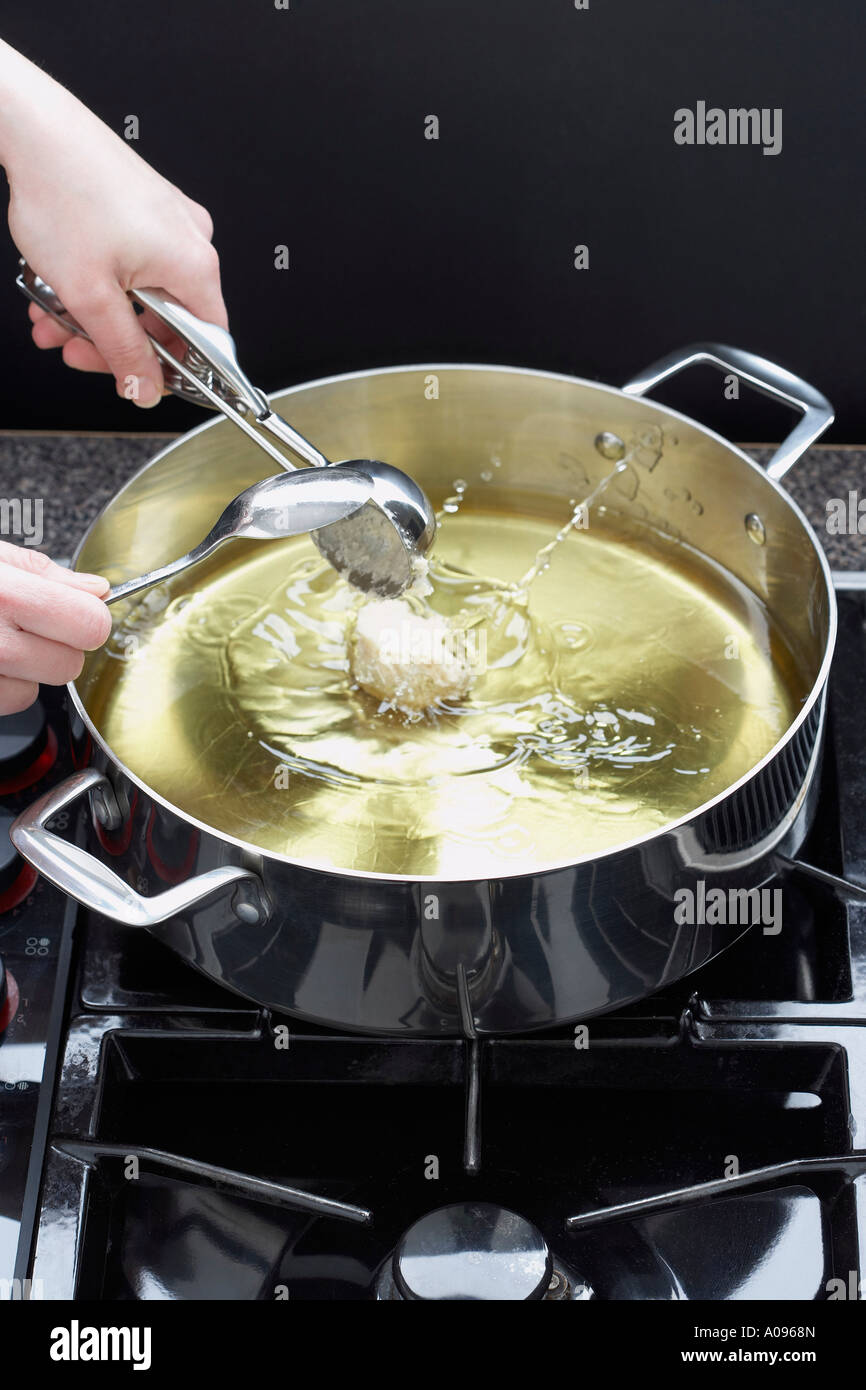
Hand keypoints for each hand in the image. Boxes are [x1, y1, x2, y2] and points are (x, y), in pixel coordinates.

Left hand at [0, 40, 226, 407]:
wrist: (34, 129)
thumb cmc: (64, 192)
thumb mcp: (91, 296)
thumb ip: (122, 351)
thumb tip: (145, 389)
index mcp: (193, 264)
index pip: (204, 342)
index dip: (169, 369)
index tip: (138, 380)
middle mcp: (189, 239)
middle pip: (165, 319)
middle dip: (112, 339)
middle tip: (76, 348)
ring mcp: (167, 219)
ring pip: (139, 292)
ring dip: (95, 314)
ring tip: (54, 316)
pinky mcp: (143, 205)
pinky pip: (129, 262)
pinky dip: (96, 281)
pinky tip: (60, 286)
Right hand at [0, 542, 110, 713]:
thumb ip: (42, 572)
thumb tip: (96, 589)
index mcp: (7, 596)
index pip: (90, 625)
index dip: (87, 618)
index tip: (75, 610)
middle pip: (70, 665)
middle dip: (55, 647)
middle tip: (25, 626)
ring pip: (38, 690)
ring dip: (26, 670)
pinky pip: (11, 701)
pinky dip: (4, 685)